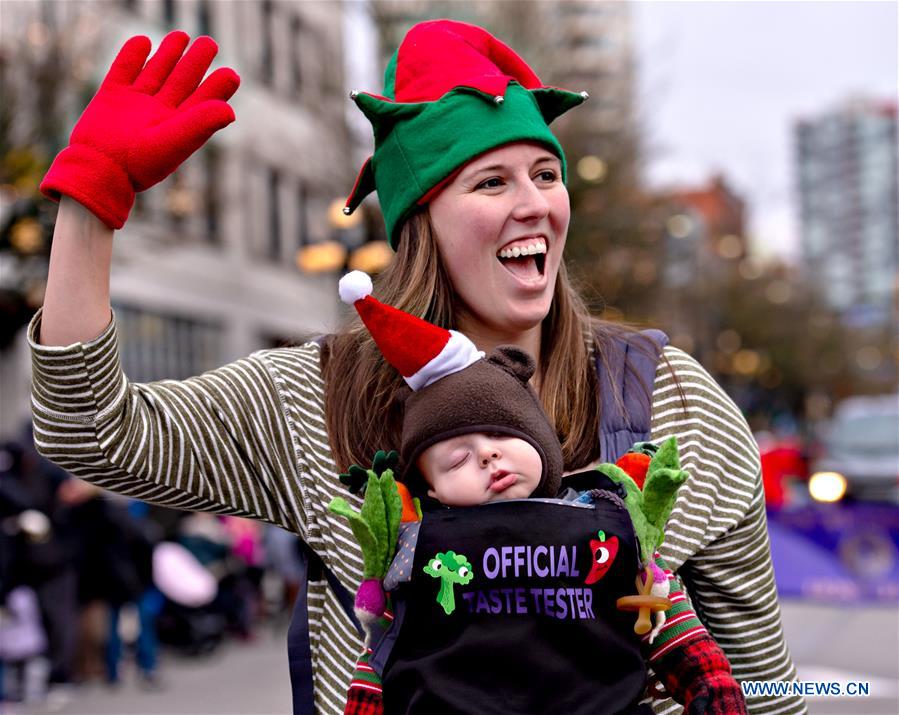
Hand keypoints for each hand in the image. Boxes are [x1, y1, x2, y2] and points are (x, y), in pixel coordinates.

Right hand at [40, 31, 239, 229]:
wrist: (99, 170)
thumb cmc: (139, 163)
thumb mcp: (173, 143)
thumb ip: (200, 125)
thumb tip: (230, 111)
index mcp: (179, 125)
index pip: (203, 101)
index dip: (217, 87)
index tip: (231, 74)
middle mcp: (160, 113)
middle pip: (182, 82)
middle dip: (196, 62)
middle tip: (209, 43)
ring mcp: (135, 103)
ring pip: (155, 73)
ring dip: (168, 54)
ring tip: (181, 36)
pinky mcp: (111, 96)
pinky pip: (123, 71)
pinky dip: (132, 55)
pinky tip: (143, 41)